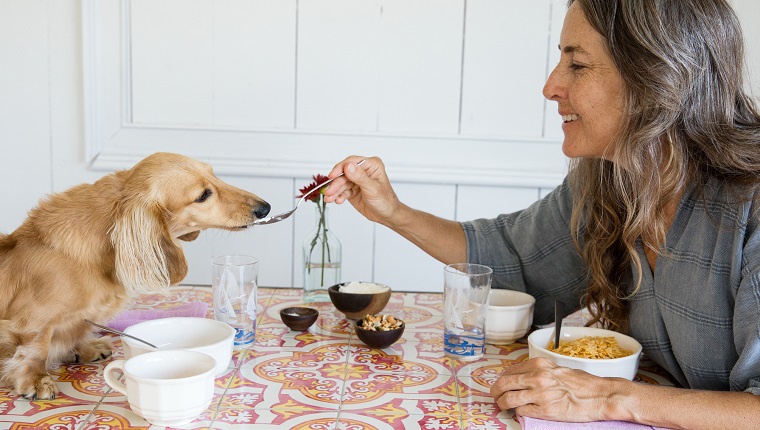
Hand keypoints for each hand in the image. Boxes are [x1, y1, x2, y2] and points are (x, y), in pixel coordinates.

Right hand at [323, 156, 401, 226]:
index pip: (352, 162)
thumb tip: (348, 166)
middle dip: (336, 183)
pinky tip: (337, 200)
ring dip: (334, 191)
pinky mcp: (352, 189)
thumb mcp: (372, 189)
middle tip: (329, 192)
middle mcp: (363, 171)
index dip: (340, 168)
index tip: (332, 175)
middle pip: (344, 174)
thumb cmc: (386, 201)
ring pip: (341, 183)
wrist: (387, 215)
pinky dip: (337, 196)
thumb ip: (360, 177)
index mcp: (372, 165)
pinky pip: (342, 191)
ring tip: (329, 198)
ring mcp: (357, 180)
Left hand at [491, 357, 618, 421]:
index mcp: (539, 365)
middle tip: (495, 396)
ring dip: (502, 404)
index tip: (500, 384)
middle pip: (504, 384)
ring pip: (508, 399)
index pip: (510, 371)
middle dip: (495, 391)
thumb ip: (539, 371)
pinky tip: (521, 411)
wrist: (600, 395)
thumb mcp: (557, 369)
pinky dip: (518, 412)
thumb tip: (522, 377)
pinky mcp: (544, 410)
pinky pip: (521, 411)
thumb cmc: (582, 383)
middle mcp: (537, 377)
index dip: (502, 379)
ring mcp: (540, 394)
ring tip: (503, 406)